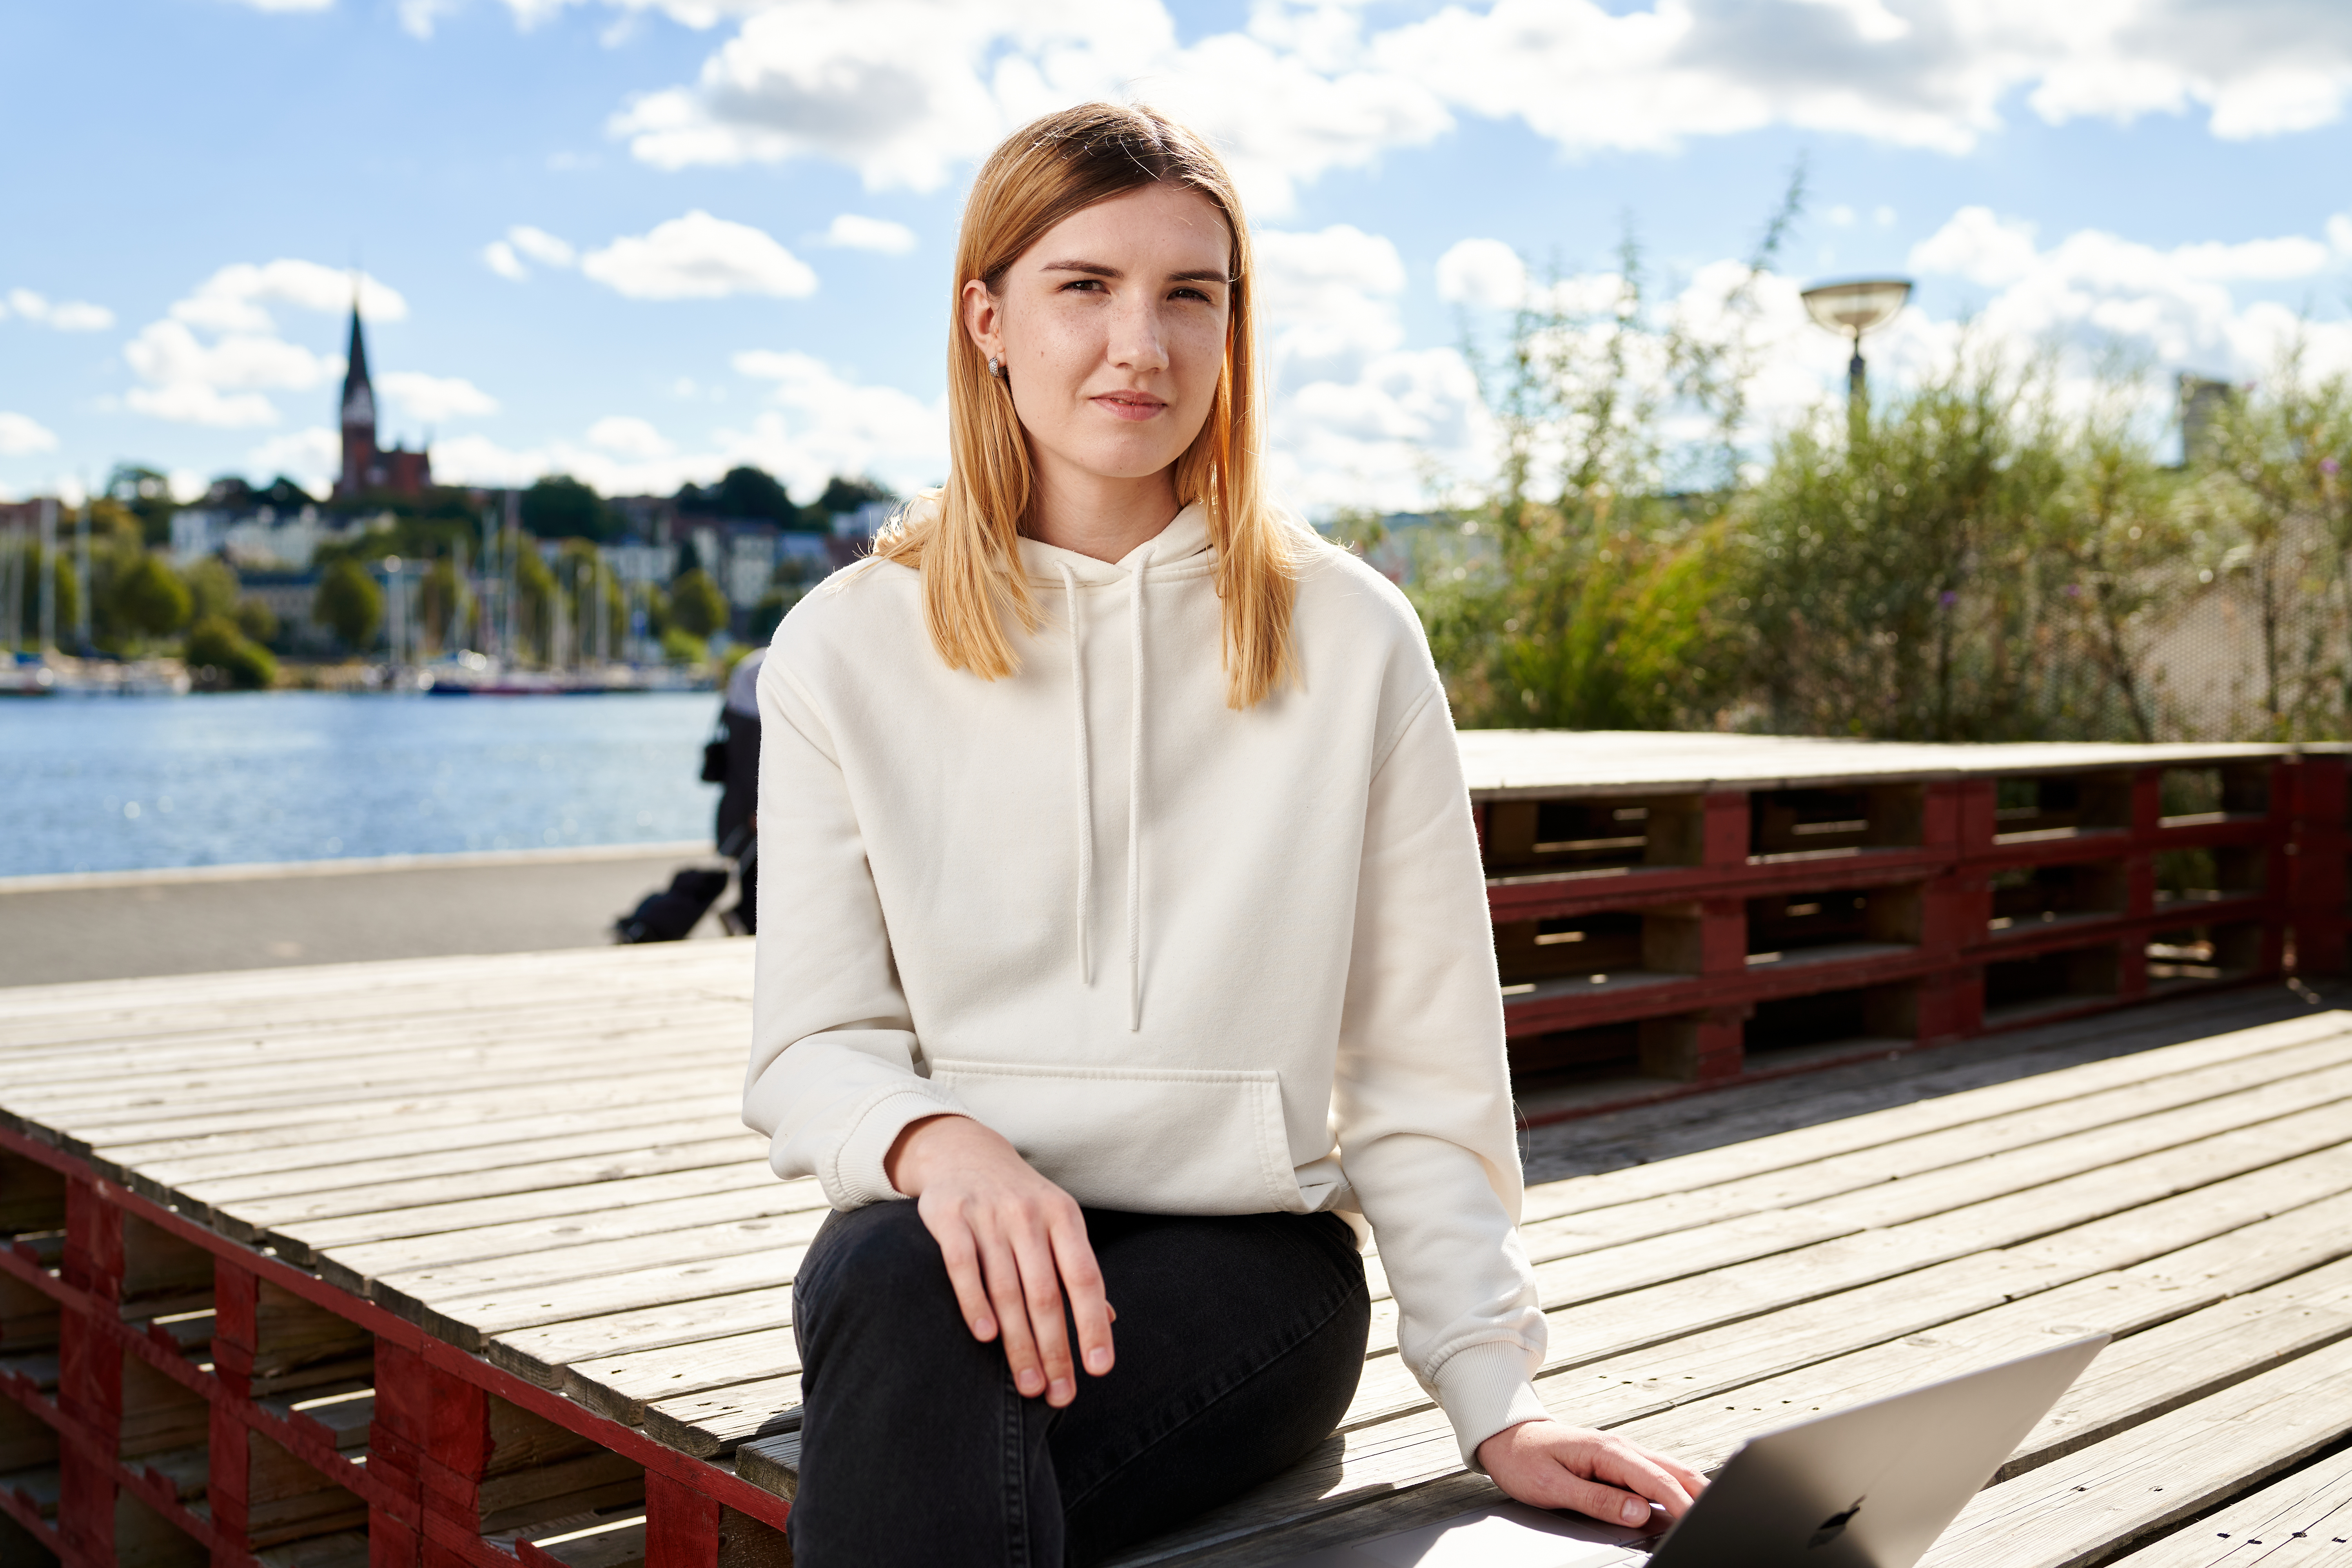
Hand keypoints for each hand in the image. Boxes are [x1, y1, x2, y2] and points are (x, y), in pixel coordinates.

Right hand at [883, 1114, 1113, 1407]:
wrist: (964, 1150)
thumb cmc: (1019, 1201)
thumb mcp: (1057, 1223)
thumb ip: (1077, 1269)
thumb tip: (1111, 1319)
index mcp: (1064, 1217)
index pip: (1085, 1278)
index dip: (1093, 1324)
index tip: (1099, 1369)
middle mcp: (1029, 1214)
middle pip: (1046, 1293)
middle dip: (1055, 1349)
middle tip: (1058, 1395)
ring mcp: (989, 1214)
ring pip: (1007, 1289)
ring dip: (1019, 1343)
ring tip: (1029, 1384)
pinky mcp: (949, 1216)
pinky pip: (963, 1265)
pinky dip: (974, 1302)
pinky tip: (986, 1337)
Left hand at [1476, 1420, 1705, 1526]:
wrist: (1506, 1436)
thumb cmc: (1524, 1459)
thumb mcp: (1553, 1487)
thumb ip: (1597, 1500)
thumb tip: (1637, 1511)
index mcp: (1606, 1451)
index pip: (1655, 1479)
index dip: (1680, 1502)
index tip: (1698, 1519)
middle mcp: (1619, 1448)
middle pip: (1672, 1471)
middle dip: (1698, 1492)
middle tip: (1722, 1514)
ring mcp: (1620, 1454)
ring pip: (1667, 1470)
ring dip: (1689, 1488)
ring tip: (1711, 1510)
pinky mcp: (1617, 1462)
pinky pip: (1652, 1474)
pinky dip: (1673, 1487)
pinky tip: (1682, 1502)